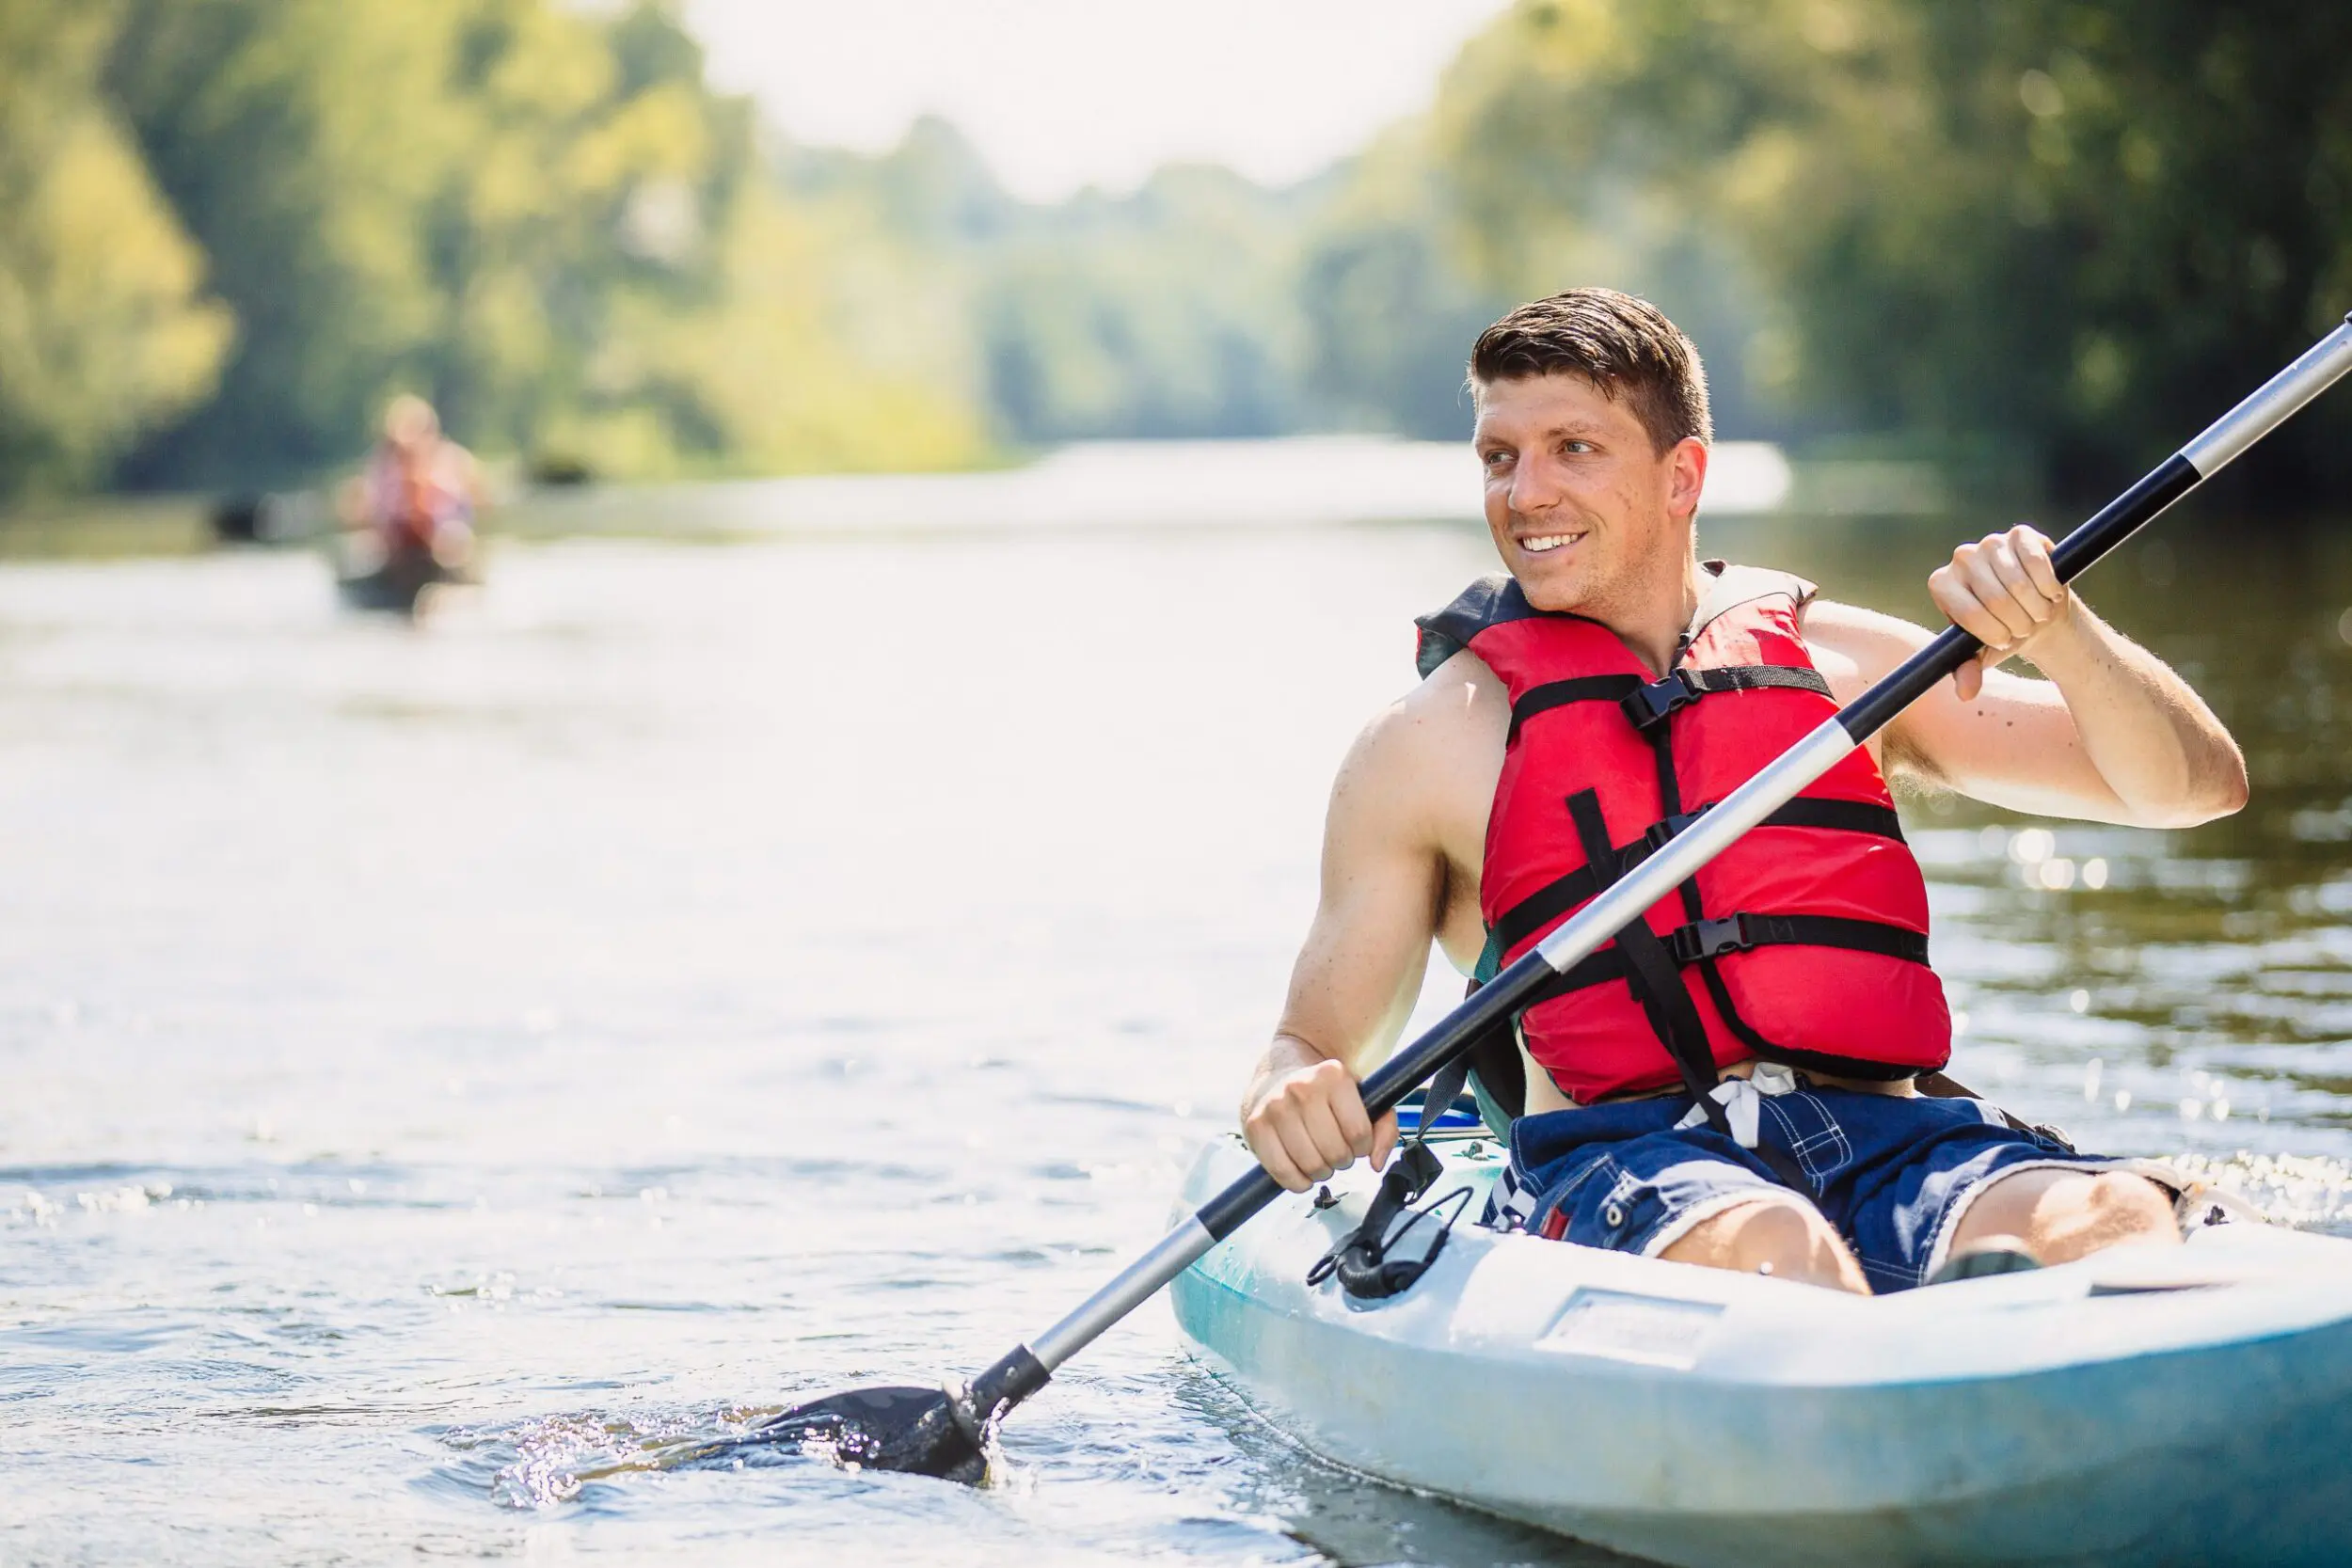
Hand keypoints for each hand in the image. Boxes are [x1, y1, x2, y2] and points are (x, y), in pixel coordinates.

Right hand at [1241, 1051, 1396, 1192]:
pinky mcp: (1256, 1126)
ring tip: (1319, 1156)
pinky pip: (1282, 1172)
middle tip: (1335, 1150)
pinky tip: (1302, 1171)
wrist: (1281, 1070)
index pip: (1359, 1133)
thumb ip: (1384, 1127)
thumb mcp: (1363, 1096)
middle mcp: (1301, 1088)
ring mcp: (1275, 1107)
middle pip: (1335, 1152)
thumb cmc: (1326, 1090)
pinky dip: (1297, 1181)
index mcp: (1333, 1075)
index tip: (1355, 1141)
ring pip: (1311, 1165)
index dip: (1362, 1146)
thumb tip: (1376, 1163)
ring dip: (1321, 1171)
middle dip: (1341, 1159)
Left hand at [1928, 524, 2072, 701]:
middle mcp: (1961, 558)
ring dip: (2035, 608)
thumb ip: (1969, 670)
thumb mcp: (1983, 654)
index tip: (2004, 640)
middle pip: (1997, 599)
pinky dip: (2048, 585)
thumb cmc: (2002, 632)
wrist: (2034, 612)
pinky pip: (2036, 561)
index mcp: (1942, 585)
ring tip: (2037, 614)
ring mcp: (1990, 543)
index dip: (1993, 633)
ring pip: (2019, 583)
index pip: (1969, 614)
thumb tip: (1966, 693)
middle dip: (2018, 623)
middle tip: (2025, 628)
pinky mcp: (2020, 535)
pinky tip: (2050, 594)